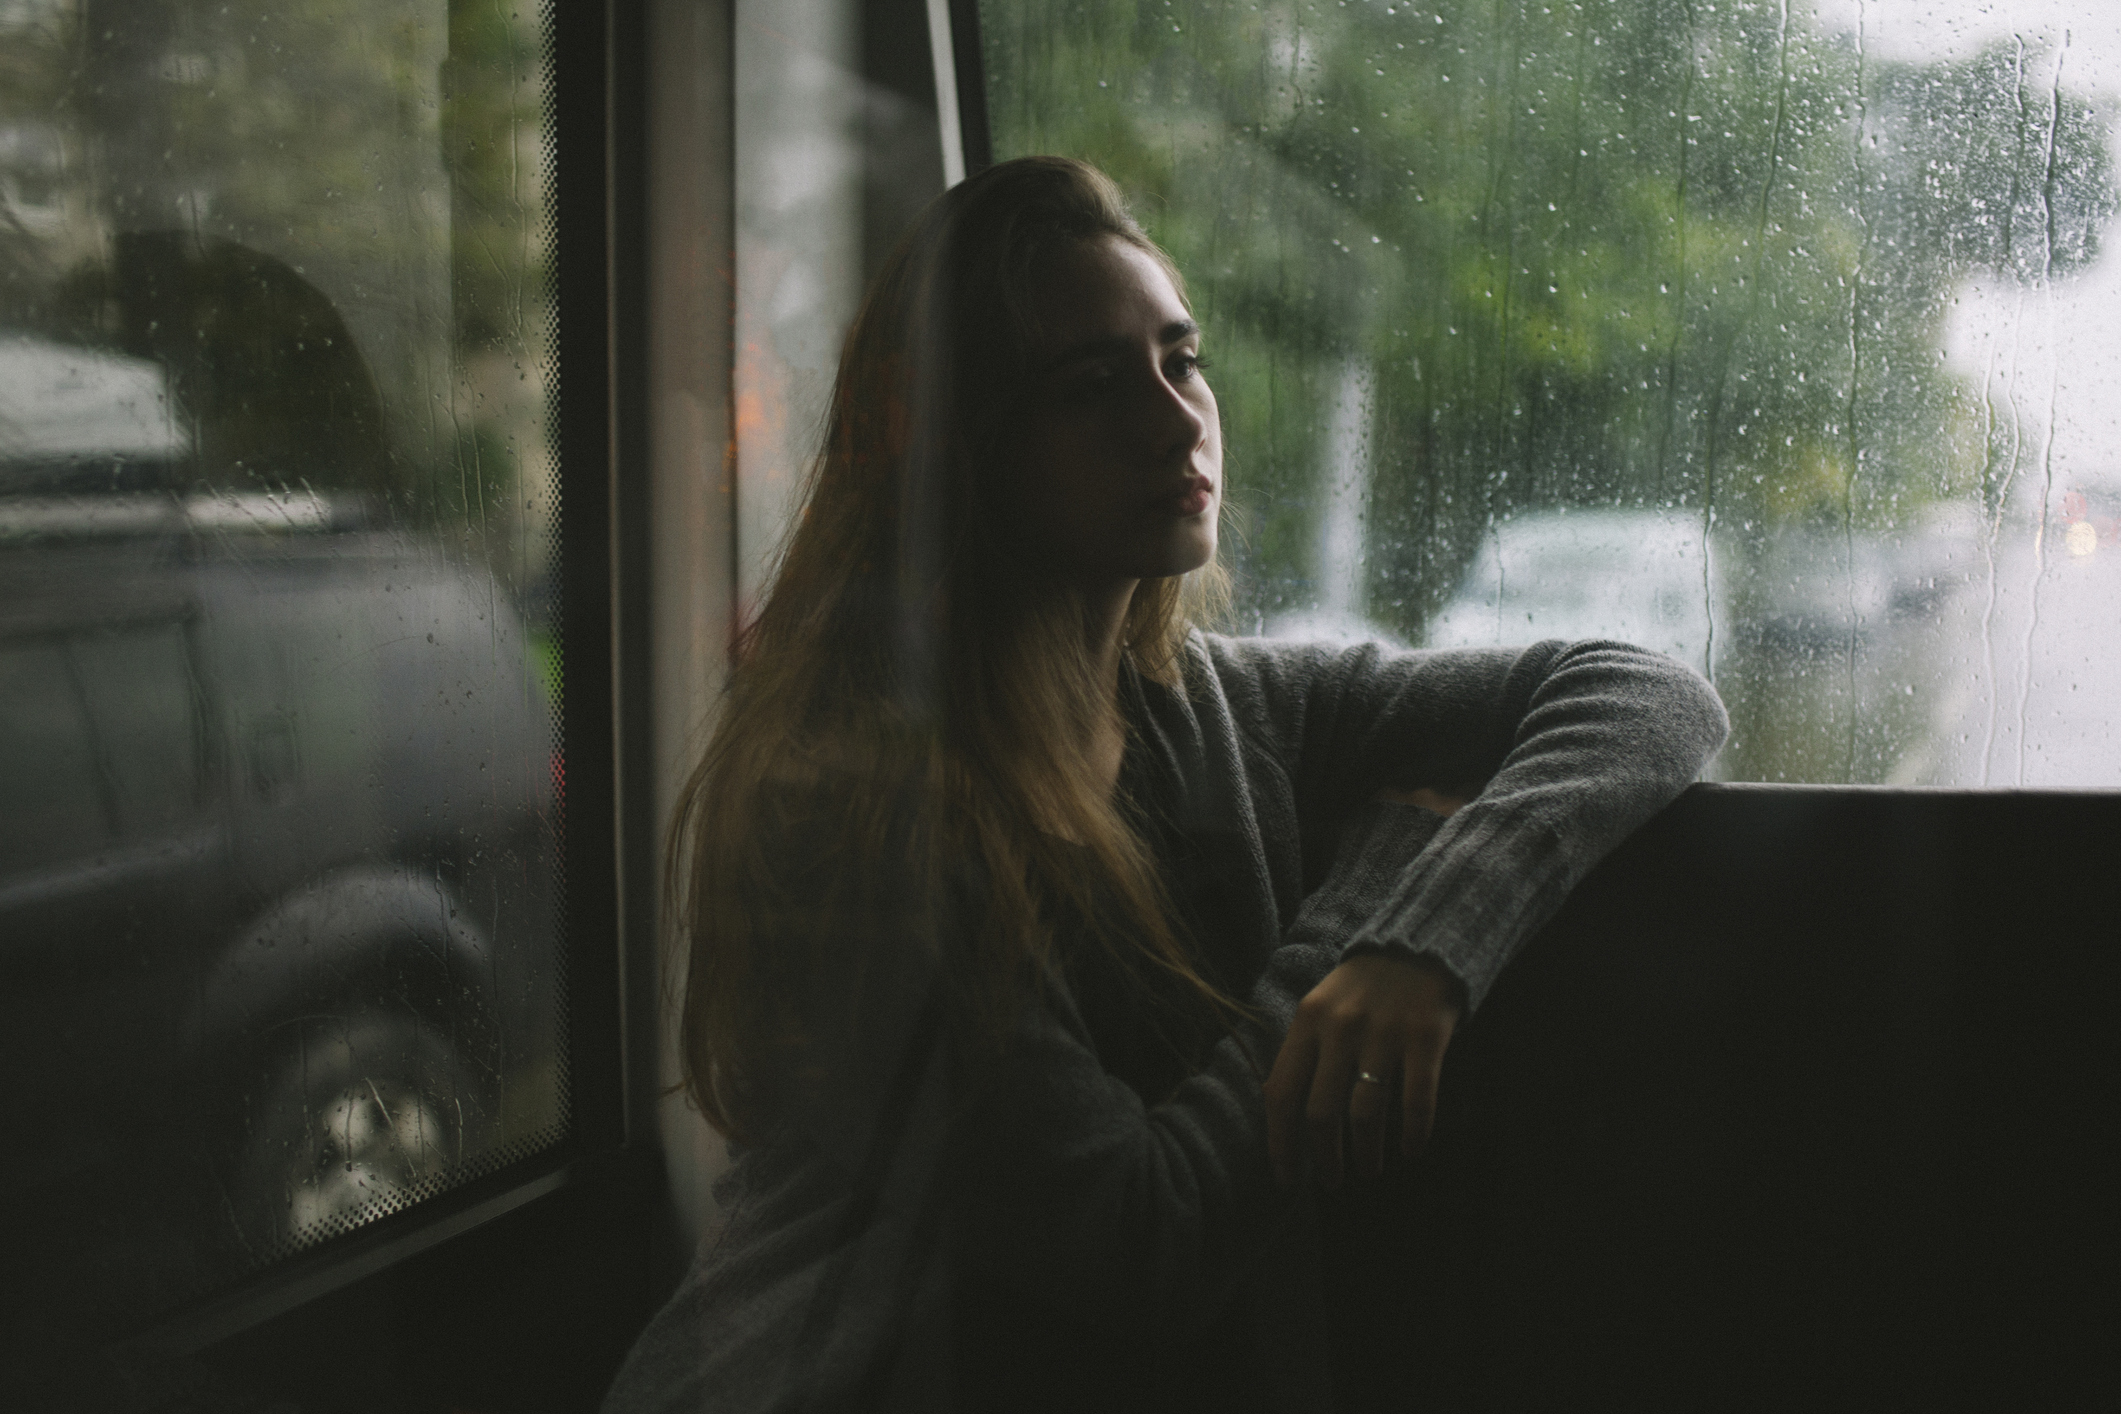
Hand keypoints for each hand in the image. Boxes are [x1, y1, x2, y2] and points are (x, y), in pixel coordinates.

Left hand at [1263, 952, 1461, 1189]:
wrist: (1417, 941)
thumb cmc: (1361, 988)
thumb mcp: (1320, 1008)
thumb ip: (1303, 1054)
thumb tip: (1285, 1120)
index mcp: (1306, 1022)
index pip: (1281, 1094)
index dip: (1280, 1144)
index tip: (1286, 1179)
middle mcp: (1340, 1028)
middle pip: (1321, 1112)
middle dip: (1324, 1158)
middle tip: (1332, 1182)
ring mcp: (1384, 1032)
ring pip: (1366, 1113)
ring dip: (1366, 1153)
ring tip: (1370, 1170)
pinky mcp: (1426, 1036)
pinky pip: (1417, 1099)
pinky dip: (1414, 1133)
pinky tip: (1411, 1150)